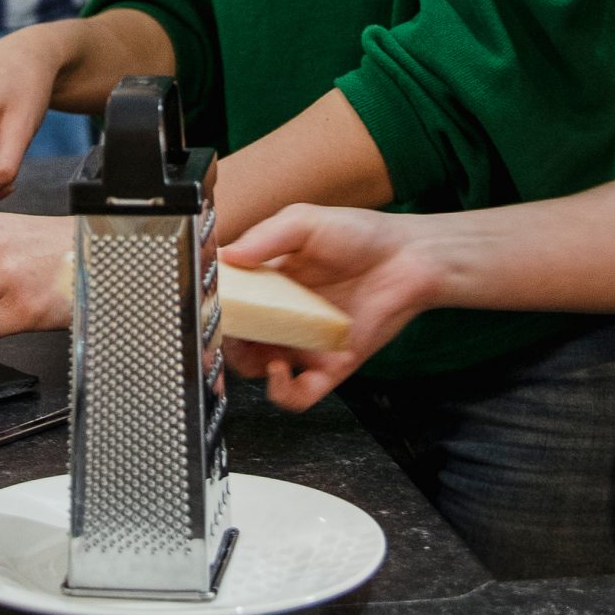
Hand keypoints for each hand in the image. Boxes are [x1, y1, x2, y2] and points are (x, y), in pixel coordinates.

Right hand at [215, 204, 440, 410]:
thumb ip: (264, 236)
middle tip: (222, 333)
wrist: (409, 259)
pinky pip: (297, 394)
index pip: (229, 300)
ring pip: (259, 369)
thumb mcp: (304, 221)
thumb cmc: (361, 235)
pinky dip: (282, 391)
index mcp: (269, 280)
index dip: (213, 305)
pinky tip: (281, 369)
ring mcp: (303, 342)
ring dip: (247, 365)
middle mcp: (282, 314)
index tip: (205, 304)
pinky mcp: (327, 366)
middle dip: (222, 341)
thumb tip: (227, 255)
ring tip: (253, 349)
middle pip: (237, 339)